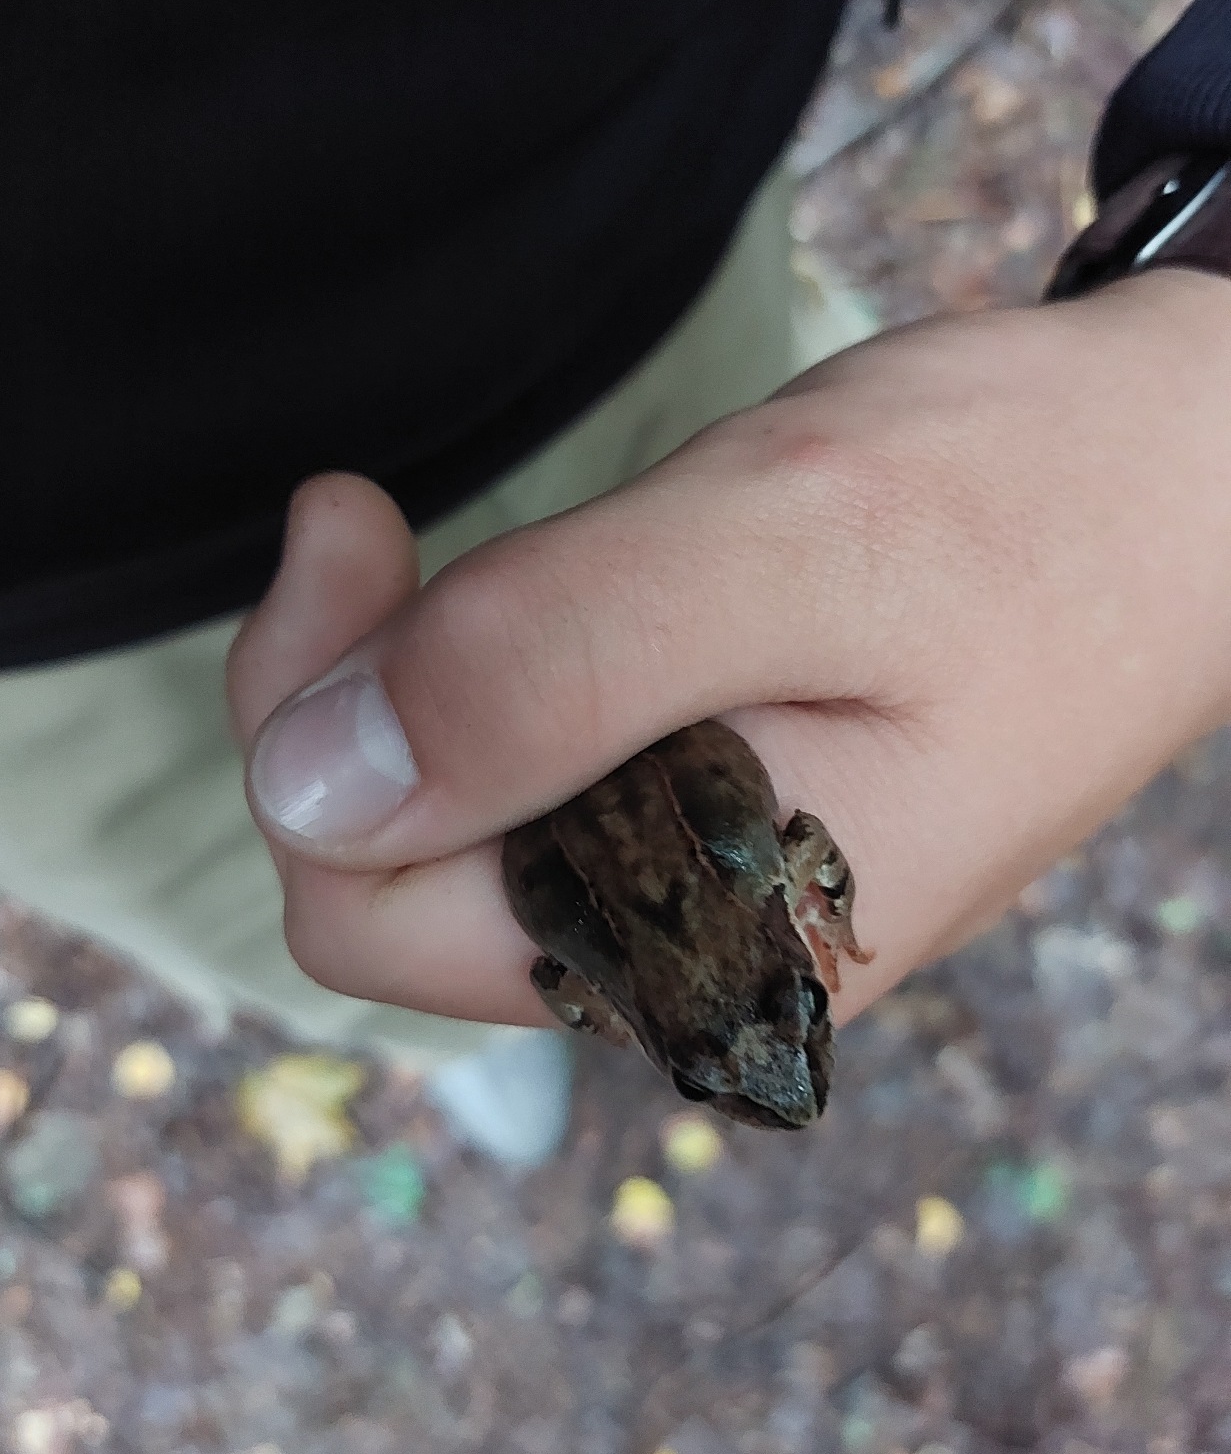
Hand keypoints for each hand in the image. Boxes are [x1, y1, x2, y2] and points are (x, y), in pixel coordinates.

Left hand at [227, 268, 1230, 1026]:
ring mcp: (714, 906)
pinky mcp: (726, 834)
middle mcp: (702, 966)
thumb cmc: (1033, 501)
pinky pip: (543, 794)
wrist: (1195, 487)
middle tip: (366, 514)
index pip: (377, 922)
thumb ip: (557, 659)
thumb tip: (311, 784)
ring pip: (462, 841)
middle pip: (400, 889)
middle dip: (347, 704)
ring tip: (459, 546)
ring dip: (420, 687)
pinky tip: (544, 595)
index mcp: (719, 949)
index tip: (356, 527)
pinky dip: (496, 686)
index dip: (312, 738)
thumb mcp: (793, 543)